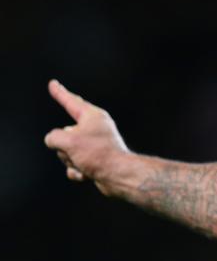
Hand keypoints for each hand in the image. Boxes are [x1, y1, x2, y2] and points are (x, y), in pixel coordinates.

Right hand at [44, 80, 128, 194]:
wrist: (119, 177)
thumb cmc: (98, 154)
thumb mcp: (68, 141)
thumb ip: (54, 137)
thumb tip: (54, 143)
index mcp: (92, 117)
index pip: (71, 101)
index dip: (59, 93)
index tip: (53, 84)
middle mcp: (94, 129)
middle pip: (64, 134)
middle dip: (65, 147)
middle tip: (81, 151)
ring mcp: (94, 146)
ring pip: (67, 151)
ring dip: (71, 160)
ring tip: (86, 163)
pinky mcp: (94, 162)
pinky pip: (74, 166)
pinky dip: (77, 171)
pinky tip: (87, 173)